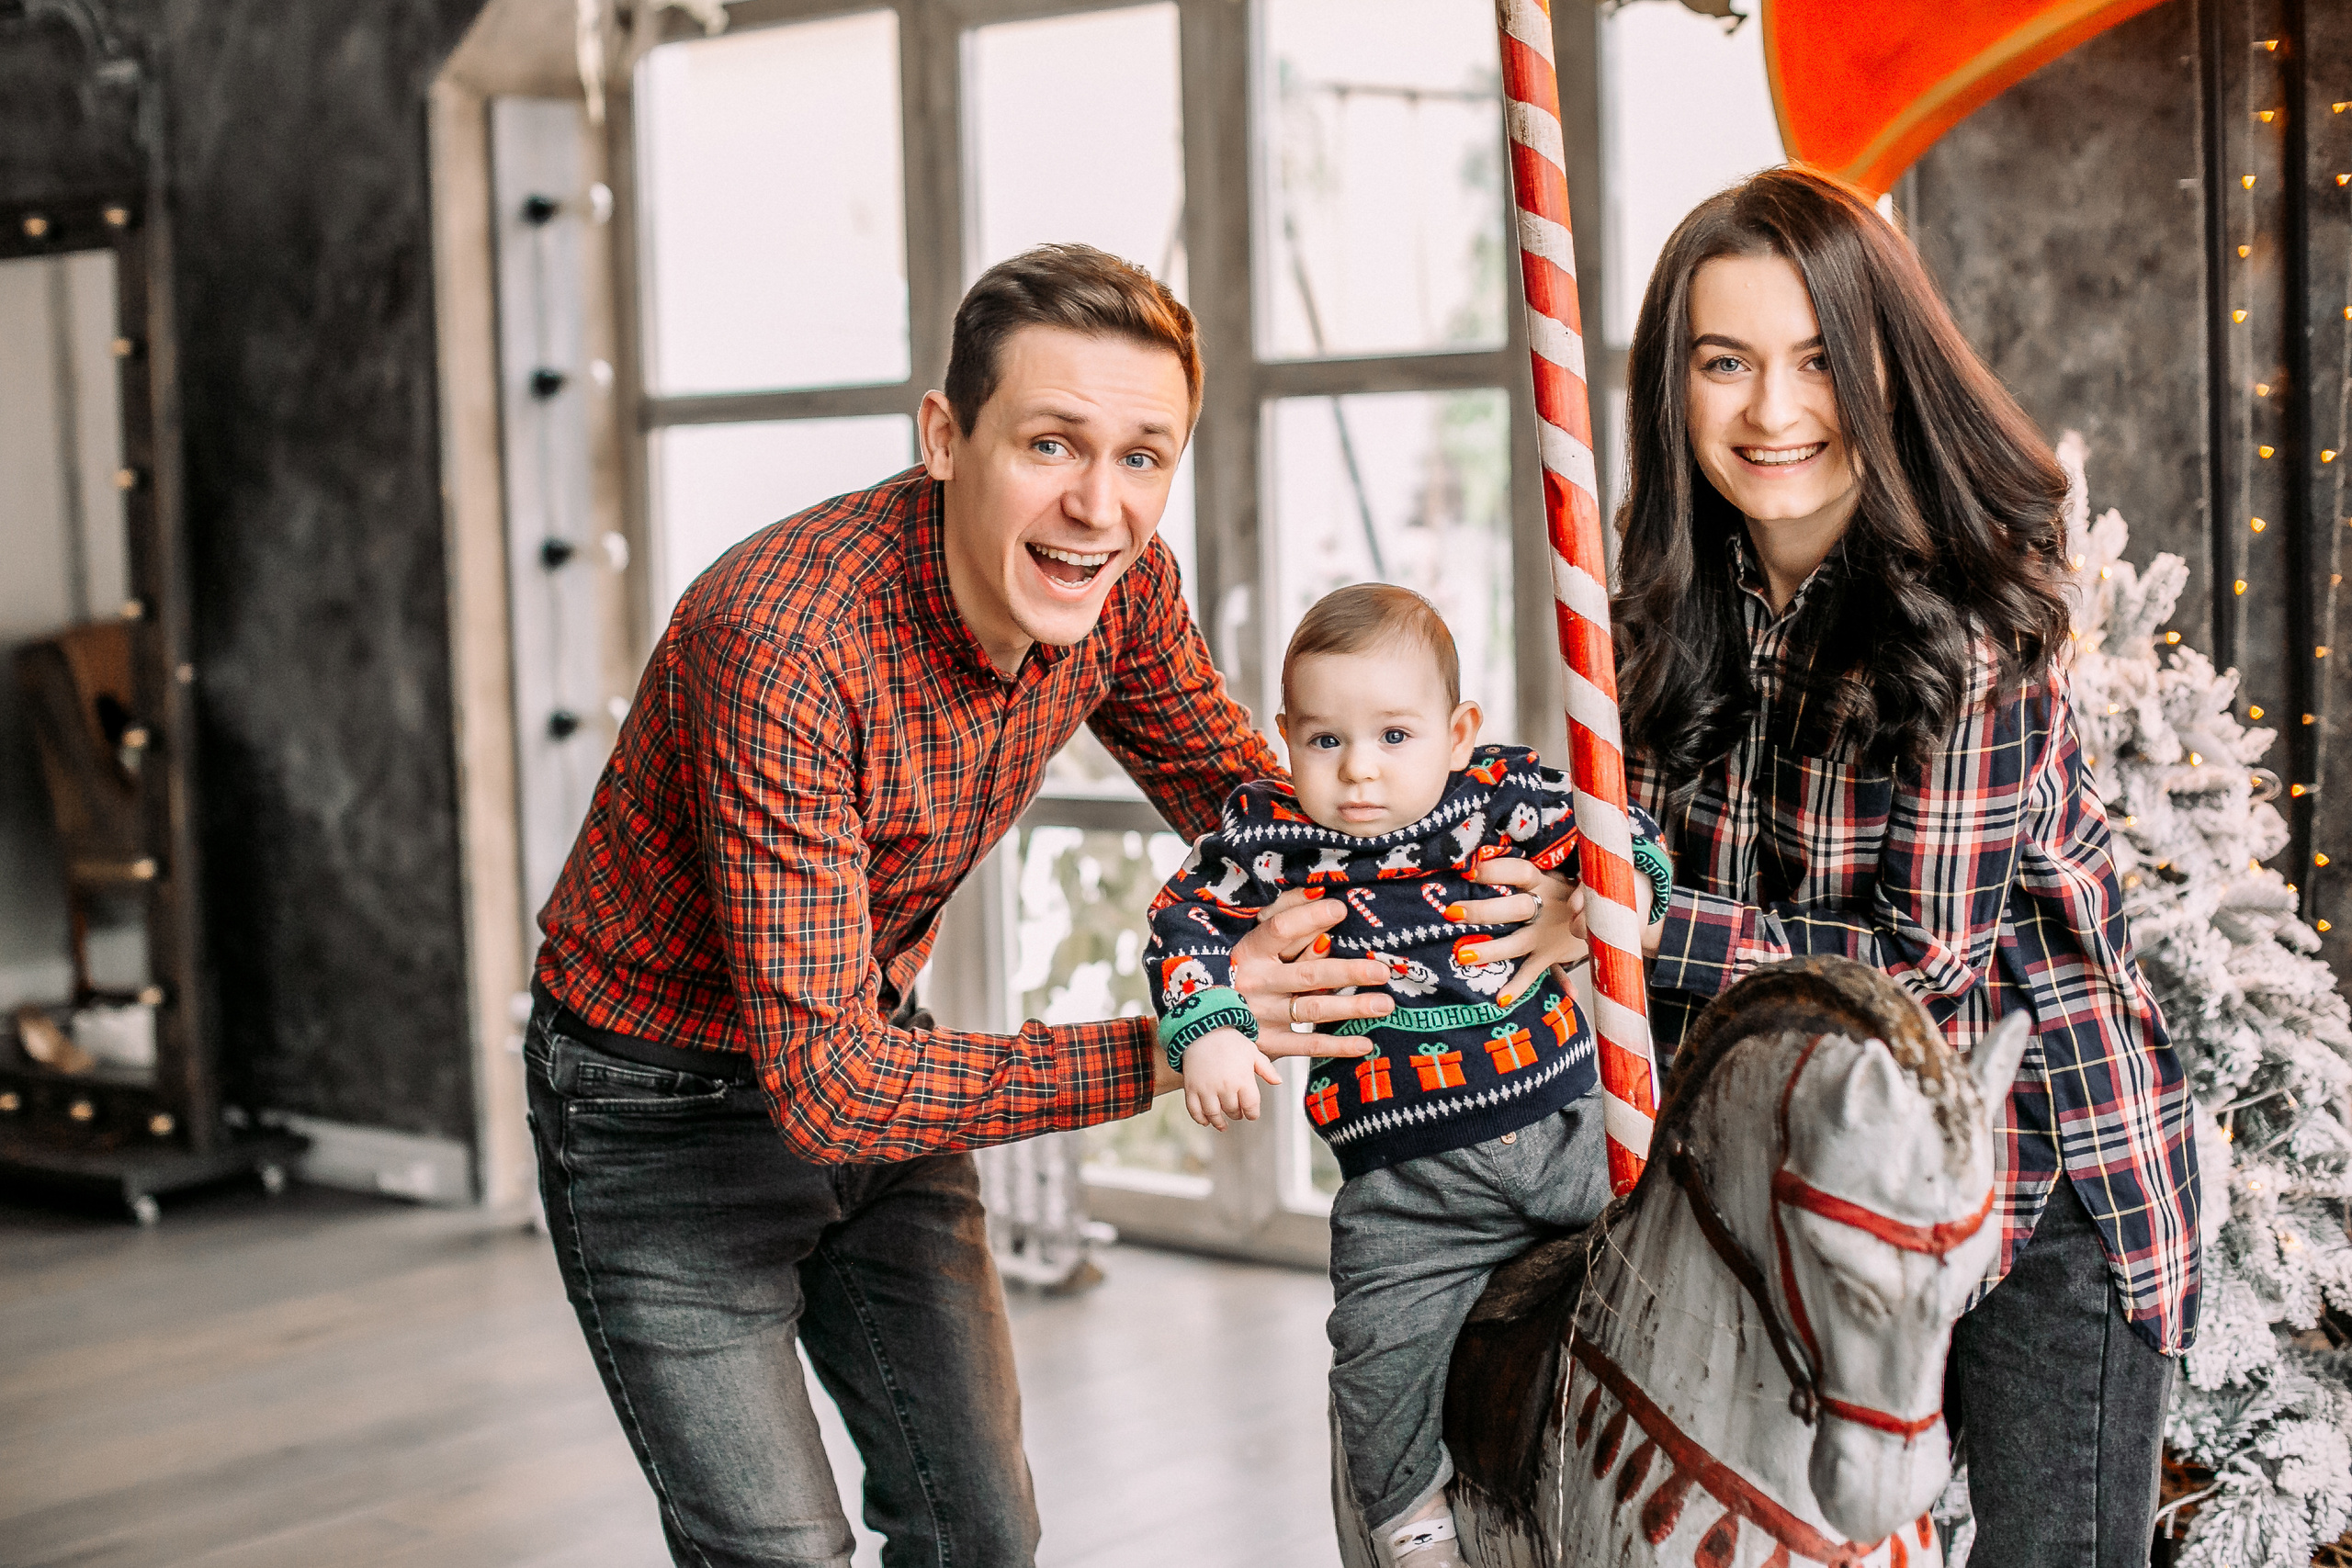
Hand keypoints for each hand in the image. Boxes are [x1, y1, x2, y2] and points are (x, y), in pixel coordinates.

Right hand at [1182, 1028, 1282, 1130]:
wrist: (1202, 1030)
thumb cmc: (1229, 1040)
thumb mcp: (1252, 1052)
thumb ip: (1266, 1069)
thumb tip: (1278, 1082)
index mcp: (1243, 1079)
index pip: (1251, 1107)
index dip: (1252, 1114)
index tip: (1251, 1114)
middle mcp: (1225, 1087)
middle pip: (1233, 1111)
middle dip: (1237, 1114)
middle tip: (1237, 1113)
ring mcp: (1206, 1089)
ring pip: (1214, 1115)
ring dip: (1219, 1122)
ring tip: (1223, 1124)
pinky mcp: (1191, 1088)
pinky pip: (1194, 1110)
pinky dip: (1200, 1119)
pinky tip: (1205, 1121)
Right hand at [1227, 891, 1385, 1054]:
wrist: (1209, 1019)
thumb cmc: (1243, 967)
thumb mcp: (1255, 937)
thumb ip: (1285, 912)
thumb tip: (1319, 892)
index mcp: (1249, 951)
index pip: (1281, 930)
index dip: (1310, 918)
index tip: (1341, 910)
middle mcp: (1255, 983)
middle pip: (1307, 974)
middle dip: (1348, 973)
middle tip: (1381, 971)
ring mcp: (1262, 1015)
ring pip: (1312, 1009)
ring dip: (1351, 1007)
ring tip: (1385, 1004)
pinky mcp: (1269, 1043)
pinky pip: (1307, 1045)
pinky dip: (1337, 1046)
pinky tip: (1364, 1043)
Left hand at [1455, 857, 1587, 1006]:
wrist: (1604, 915)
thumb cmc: (1564, 890)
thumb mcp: (1554, 874)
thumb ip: (1524, 873)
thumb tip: (1477, 861)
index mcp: (1542, 881)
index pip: (1518, 871)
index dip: (1495, 870)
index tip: (1469, 870)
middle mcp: (1545, 906)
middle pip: (1515, 908)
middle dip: (1484, 912)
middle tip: (1453, 913)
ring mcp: (1547, 934)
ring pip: (1517, 943)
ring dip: (1492, 950)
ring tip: (1464, 956)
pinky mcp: (1551, 955)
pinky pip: (1534, 973)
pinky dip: (1519, 986)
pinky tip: (1500, 999)